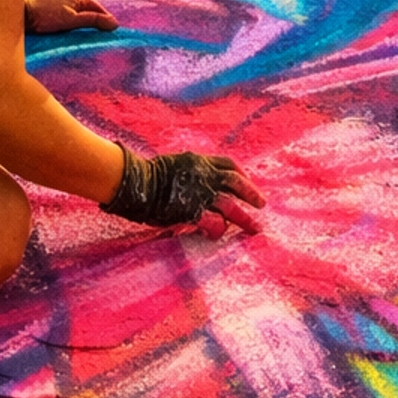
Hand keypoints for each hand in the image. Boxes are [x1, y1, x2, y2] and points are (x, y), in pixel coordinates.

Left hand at [24, 0, 118, 35]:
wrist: (22, 12)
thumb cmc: (45, 17)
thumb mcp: (71, 20)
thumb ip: (92, 21)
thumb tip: (113, 23)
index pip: (95, 6)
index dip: (104, 17)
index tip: (113, 27)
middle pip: (87, 5)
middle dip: (95, 15)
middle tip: (104, 28)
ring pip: (76, 5)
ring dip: (84, 14)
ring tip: (90, 26)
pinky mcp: (49, 0)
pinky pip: (67, 7)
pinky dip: (74, 14)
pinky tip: (72, 20)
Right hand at [106, 147, 265, 233]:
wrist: (136, 182)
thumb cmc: (147, 175)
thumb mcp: (174, 165)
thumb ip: (188, 174)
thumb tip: (193, 184)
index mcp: (199, 162)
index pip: (227, 164)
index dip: (240, 173)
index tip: (247, 180)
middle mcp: (204, 175)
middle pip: (236, 183)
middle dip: (251, 193)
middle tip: (261, 204)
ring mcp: (200, 193)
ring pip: (231, 206)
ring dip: (245, 217)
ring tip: (255, 227)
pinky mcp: (194, 211)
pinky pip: (215, 223)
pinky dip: (220, 229)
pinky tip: (219, 235)